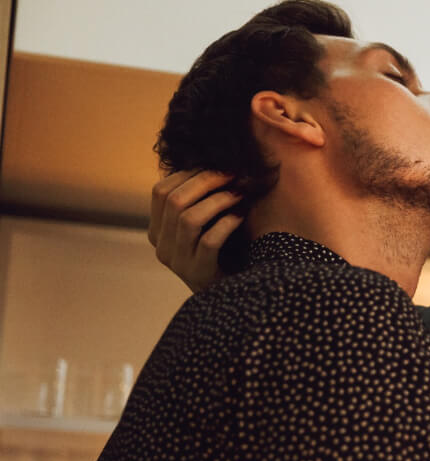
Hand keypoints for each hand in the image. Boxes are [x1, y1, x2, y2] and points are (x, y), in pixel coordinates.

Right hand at [149, 171, 243, 292]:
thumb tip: (216, 164)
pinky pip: (209, 241)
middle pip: (174, 200)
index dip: (189, 174)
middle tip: (234, 174)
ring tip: (241, 193)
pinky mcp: (198, 274)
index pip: (161, 191)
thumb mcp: (204, 226)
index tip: (219, 166)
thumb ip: (199, 202)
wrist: (232, 295)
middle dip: (207, 181)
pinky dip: (227, 224)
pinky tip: (241, 216)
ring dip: (218, 200)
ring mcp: (177, 262)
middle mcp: (161, 246)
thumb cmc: (223, 254)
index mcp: (157, 230)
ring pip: (189, 219)